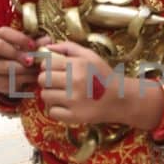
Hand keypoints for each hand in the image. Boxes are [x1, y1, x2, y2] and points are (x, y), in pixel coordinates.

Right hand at [0, 25, 41, 99]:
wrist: (4, 75)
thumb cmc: (17, 55)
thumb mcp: (25, 47)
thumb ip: (35, 44)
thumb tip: (48, 40)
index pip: (4, 32)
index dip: (19, 38)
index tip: (33, 45)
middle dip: (17, 53)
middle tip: (32, 61)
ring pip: (2, 67)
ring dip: (22, 70)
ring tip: (36, 71)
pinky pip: (5, 82)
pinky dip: (21, 82)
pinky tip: (31, 79)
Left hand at [38, 42, 163, 130]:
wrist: (120, 99)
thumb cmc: (103, 76)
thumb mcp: (90, 56)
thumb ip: (68, 47)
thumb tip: (47, 46)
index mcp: (77, 65)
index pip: (46, 64)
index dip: (48, 67)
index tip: (55, 71)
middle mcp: (74, 81)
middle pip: (42, 80)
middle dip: (48, 81)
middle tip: (58, 84)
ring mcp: (73, 100)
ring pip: (45, 96)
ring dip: (51, 95)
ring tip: (63, 95)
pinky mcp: (74, 116)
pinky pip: (52, 112)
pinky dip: (57, 110)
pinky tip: (67, 107)